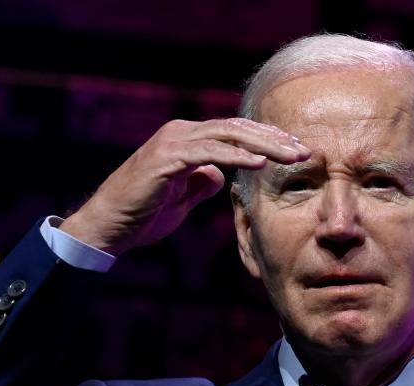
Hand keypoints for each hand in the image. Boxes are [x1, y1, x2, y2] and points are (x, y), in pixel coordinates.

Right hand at [60, 118, 310, 254]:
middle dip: (274, 139)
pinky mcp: (166, 159)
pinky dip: (236, 157)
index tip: (295, 151)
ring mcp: (172, 143)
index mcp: (187, 140)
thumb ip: (201, 182)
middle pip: (237, 129)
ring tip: (292, 157)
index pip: (236, 132)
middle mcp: (181, 133)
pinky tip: (259, 164)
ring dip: (264, 146)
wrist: (108, 227)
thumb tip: (221, 176)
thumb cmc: (143, 214)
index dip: (267, 139)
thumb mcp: (181, 197)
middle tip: (305, 151)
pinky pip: (208, 153)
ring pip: (228, 136)